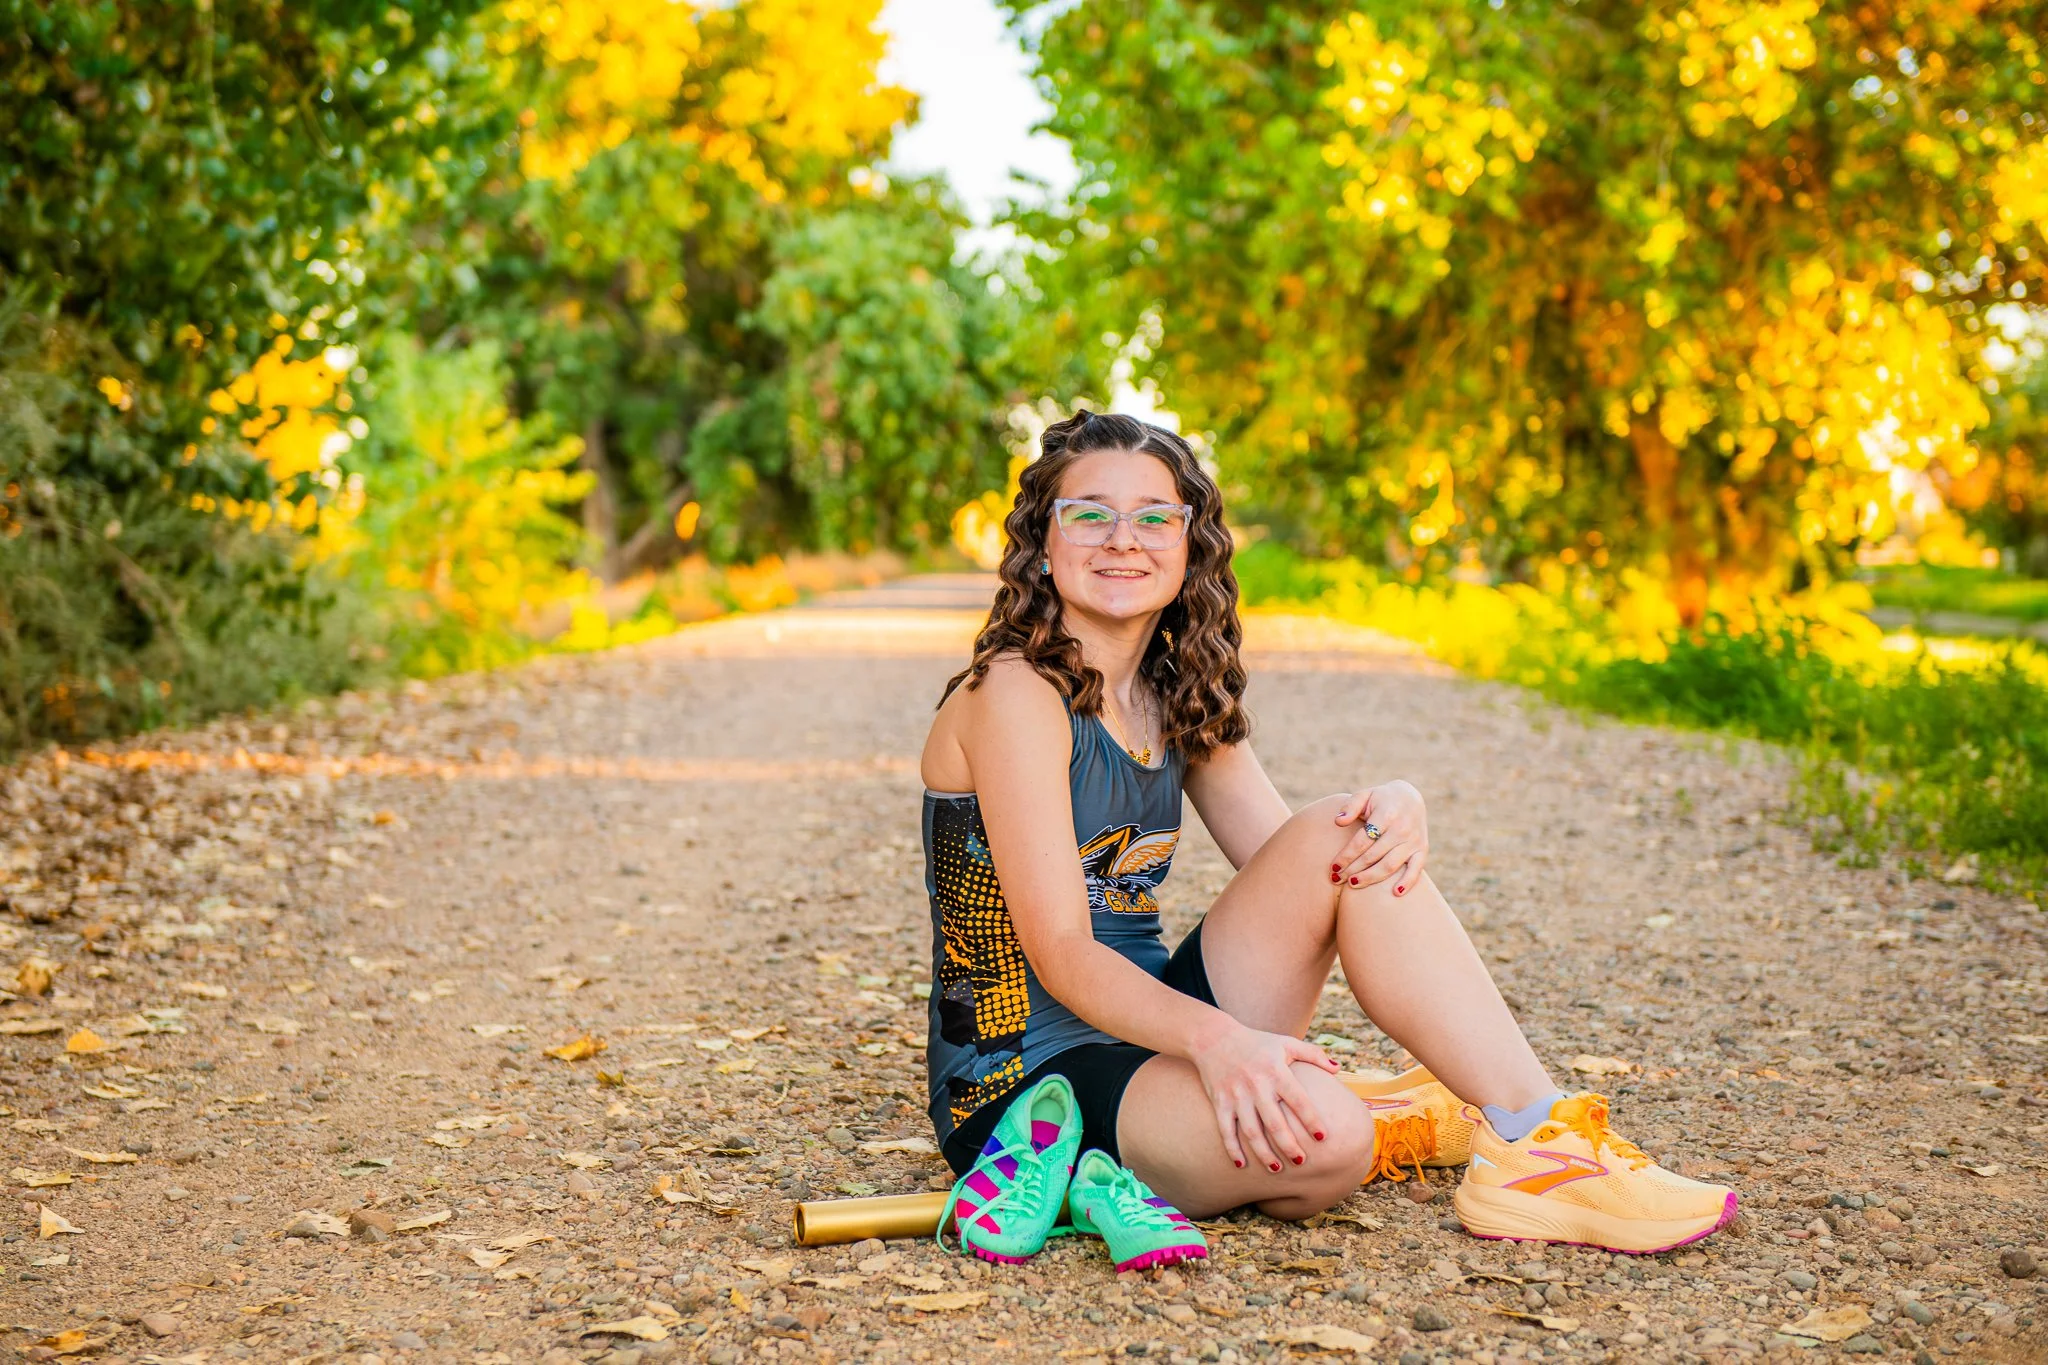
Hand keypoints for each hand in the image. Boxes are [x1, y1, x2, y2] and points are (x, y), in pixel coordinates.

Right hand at [1193, 1019, 1337, 1172]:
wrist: (1212, 1038)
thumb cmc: (1256, 1042)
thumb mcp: (1285, 1043)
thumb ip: (1313, 1054)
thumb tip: (1338, 1069)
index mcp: (1275, 1071)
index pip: (1297, 1099)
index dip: (1310, 1118)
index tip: (1322, 1137)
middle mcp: (1256, 1085)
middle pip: (1274, 1122)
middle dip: (1288, 1144)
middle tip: (1301, 1161)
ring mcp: (1236, 1096)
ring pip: (1251, 1131)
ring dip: (1263, 1152)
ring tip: (1277, 1169)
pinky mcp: (1219, 1102)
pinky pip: (1225, 1130)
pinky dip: (1232, 1149)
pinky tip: (1241, 1165)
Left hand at [1332, 780, 1427, 896]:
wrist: (1410, 797)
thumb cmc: (1380, 799)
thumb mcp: (1365, 795)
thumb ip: (1350, 806)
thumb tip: (1338, 821)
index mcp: (1386, 814)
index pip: (1362, 840)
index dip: (1346, 855)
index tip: (1333, 867)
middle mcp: (1402, 828)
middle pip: (1373, 855)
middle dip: (1353, 869)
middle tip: (1336, 879)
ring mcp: (1414, 840)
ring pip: (1390, 865)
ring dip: (1370, 878)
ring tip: (1353, 884)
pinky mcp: (1422, 849)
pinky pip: (1416, 869)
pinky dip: (1408, 882)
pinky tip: (1395, 893)